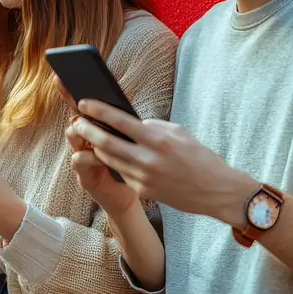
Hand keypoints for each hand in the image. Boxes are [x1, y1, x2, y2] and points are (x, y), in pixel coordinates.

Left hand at [73, 100, 255, 225]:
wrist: (215, 190)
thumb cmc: (198, 157)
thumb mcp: (178, 132)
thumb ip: (152, 126)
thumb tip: (129, 122)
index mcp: (158, 140)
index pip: (120, 121)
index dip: (98, 111)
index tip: (84, 103)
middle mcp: (147, 159)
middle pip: (106, 142)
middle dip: (87, 130)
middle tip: (77, 121)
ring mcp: (143, 178)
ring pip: (108, 159)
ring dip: (95, 146)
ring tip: (86, 135)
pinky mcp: (142, 191)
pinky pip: (120, 172)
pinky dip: (112, 161)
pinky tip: (106, 153)